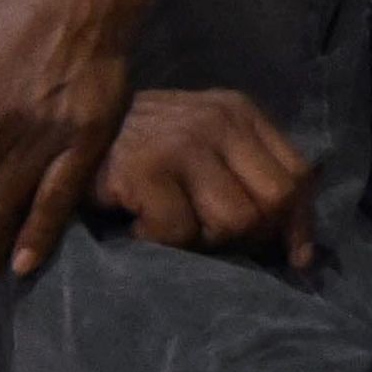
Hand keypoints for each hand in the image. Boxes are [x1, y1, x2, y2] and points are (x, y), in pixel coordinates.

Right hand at [95, 84, 313, 269]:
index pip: (298, 174)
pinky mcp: (149, 169)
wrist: (70, 133)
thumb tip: (300, 249)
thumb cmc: (143, 150)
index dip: (300, 222)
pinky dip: (161, 241)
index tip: (296, 258)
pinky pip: (181, 232)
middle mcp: (221, 119)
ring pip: (233, 221)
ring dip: (203, 241)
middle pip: (273, 201)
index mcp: (241, 113)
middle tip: (211, 239)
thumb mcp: (207, 148)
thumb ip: (250, 177)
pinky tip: (140, 224)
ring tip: (171, 225)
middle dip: (253, 236)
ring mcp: (185, 142)